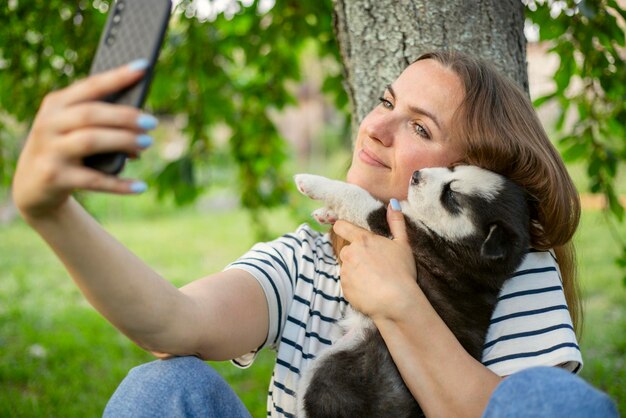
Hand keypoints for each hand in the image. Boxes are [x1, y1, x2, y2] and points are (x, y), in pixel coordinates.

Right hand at [12, 61, 156, 218]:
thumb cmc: (66, 147)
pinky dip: (120, 184)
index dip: (117, 76)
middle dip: (124, 116)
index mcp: (56, 104)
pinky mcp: (55, 178)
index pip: (90, 86)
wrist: (33, 185)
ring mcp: (50, 151)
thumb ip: (102, 121)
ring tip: (147, 143)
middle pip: (91, 114)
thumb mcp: (74, 128)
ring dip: (123, 141)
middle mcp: (49, 123)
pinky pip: (94, 180)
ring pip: (90, 141)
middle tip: (151, 122)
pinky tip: (141, 186)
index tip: (143, 67)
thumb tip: (143, 125)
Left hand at [333, 201, 419, 321]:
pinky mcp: (344, 289)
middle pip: (347, 250)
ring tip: (374, 280)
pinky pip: (348, 285)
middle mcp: (349, 253)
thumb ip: (396, 222)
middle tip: (374, 266)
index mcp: (362, 240)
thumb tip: (393, 203)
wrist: (397, 302)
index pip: (341, 226)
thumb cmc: (402, 271)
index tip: (347, 231)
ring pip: (347, 268)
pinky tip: (371, 291)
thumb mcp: (403, 244)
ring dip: (356, 272)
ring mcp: (345, 272)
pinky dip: (356, 287)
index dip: (342, 227)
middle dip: (356, 256)